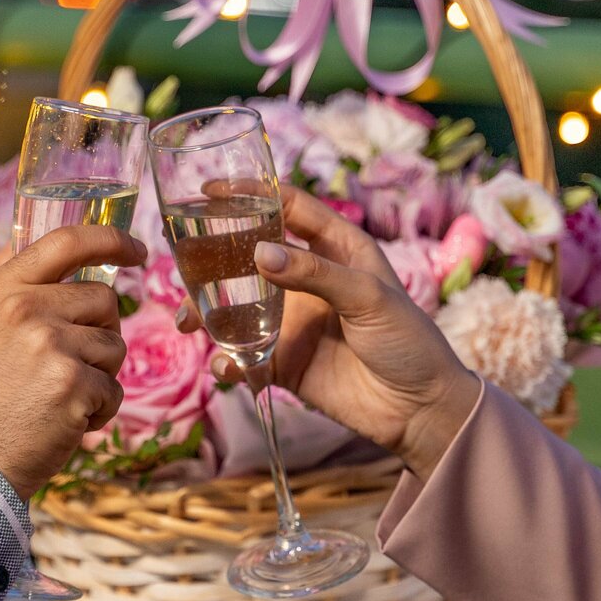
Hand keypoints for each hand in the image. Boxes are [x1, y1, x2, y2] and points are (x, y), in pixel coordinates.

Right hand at [0, 224, 144, 499]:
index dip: (111, 238)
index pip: (67, 241)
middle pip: (104, 298)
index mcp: (3, 288)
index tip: (137, 248)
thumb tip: (70, 243)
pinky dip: (100, 409)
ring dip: (100, 375)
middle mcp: (23, 308)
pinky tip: (66, 419)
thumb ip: (21, 281)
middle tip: (63, 364)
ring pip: (115, 345)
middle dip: (100, 332)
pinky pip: (115, 388)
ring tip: (58, 394)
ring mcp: (49, 344)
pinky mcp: (72, 383)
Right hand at [180, 184, 478, 482]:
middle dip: (212, 259)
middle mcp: (308, 279)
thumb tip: (259, 254)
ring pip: (236, 307)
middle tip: (180, 264)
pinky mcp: (284, 361)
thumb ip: (315, 274)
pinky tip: (226, 368)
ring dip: (206, 313)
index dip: (251, 193)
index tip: (210, 189)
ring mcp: (293, 321)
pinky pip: (244, 356)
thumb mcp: (369, 298)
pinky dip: (228, 361)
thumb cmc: (409, 342)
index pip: (288, 207)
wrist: (420, 411)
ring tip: (186, 323)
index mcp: (336, 248)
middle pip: (249, 256)